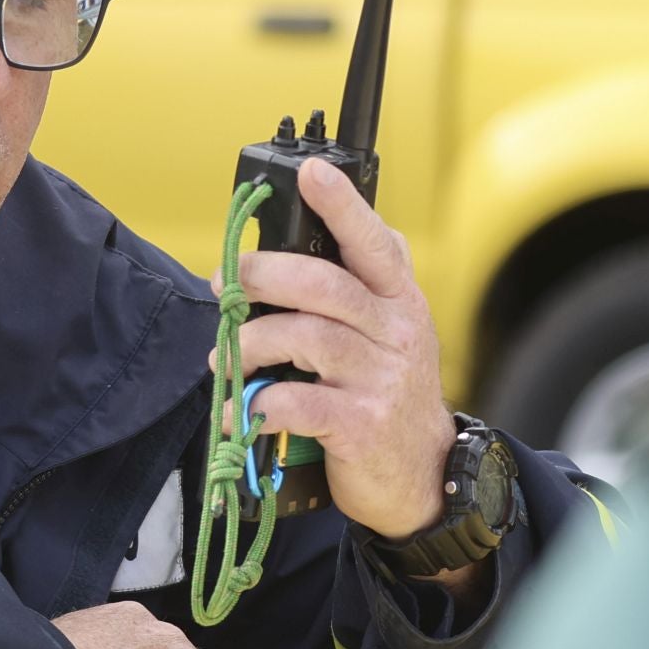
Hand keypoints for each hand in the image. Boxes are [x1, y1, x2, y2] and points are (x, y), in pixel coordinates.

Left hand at [213, 158, 456, 541]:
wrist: (425, 475)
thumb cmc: (388, 392)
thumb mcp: (390, 332)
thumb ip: (361, 285)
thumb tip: (316, 230)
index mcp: (399, 300)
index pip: (373, 241)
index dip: (341, 205)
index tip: (310, 173)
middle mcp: (395, 332)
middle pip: (322, 284)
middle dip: (261, 276)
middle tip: (223, 285)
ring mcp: (381, 379)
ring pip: (304, 337)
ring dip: (250, 343)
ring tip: (224, 359)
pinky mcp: (361, 425)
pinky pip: (296, 402)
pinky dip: (257, 404)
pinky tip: (242, 411)